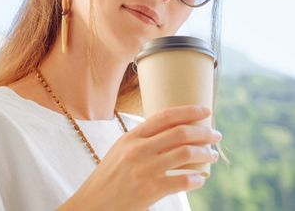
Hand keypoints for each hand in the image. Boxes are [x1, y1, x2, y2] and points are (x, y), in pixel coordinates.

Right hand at [58, 105, 221, 210]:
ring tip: (212, 155)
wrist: (94, 203)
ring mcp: (144, 170)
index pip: (164, 116)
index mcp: (131, 137)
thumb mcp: (120, 150)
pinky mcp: (150, 190)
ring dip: (205, 153)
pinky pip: (183, 181)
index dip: (188, 111)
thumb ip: (142, 140)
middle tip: (216, 135)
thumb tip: (172, 131)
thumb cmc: (109, 176)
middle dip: (204, 132)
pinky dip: (196, 179)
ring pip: (185, 154)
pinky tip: (200, 179)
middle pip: (180, 133)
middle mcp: (138, 150)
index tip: (205, 110)